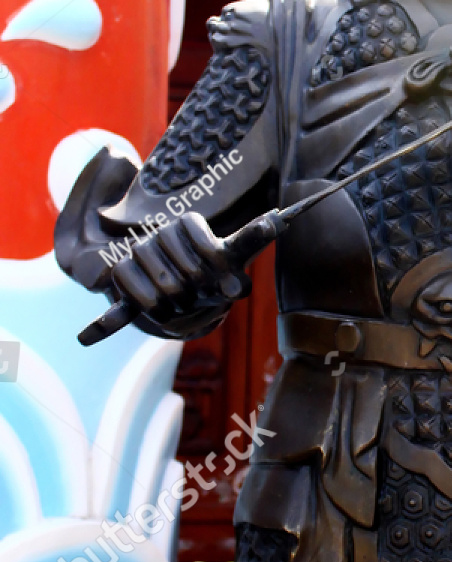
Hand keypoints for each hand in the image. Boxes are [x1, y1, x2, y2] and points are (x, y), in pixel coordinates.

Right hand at [106, 213, 249, 322]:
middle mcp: (157, 235)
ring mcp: (138, 259)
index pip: (208, 249)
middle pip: (184, 276)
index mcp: (185, 223)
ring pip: (159, 296)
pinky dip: (104, 323)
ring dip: (176, 310)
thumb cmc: (217, 268)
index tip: (229, 279)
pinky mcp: (126, 286)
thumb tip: (255, 254)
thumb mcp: (236, 258)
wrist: (194, 279)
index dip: (222, 269)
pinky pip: (115, 304)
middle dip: (200, 294)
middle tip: (203, 297)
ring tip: (180, 305)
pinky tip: (86, 338)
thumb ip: (250, 244)